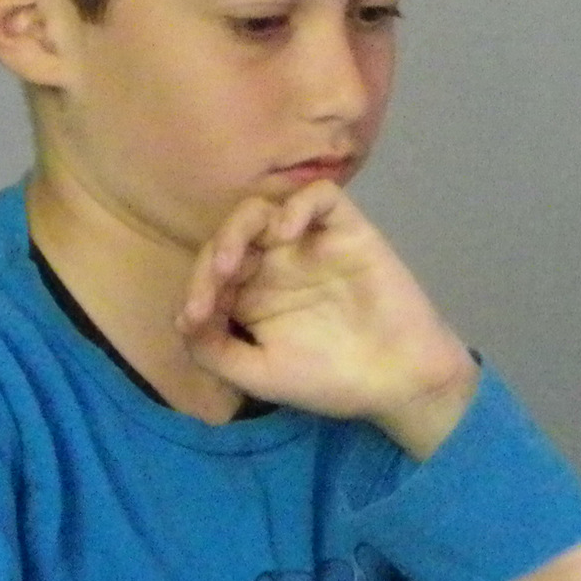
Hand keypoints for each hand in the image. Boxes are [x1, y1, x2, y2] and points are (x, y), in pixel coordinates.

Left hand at [177, 182, 478, 454]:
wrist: (400, 383)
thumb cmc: (330, 381)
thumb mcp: (259, 375)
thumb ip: (214, 350)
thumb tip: (180, 319)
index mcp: (252, 295)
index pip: (210, 271)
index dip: (195, 287)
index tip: (195, 318)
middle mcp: (276, 263)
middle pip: (232, 234)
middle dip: (214, 255)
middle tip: (216, 280)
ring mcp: (311, 244)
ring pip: (264, 208)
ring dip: (240, 227)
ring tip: (236, 260)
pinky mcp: (348, 231)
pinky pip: (319, 197)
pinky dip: (297, 205)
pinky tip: (286, 233)